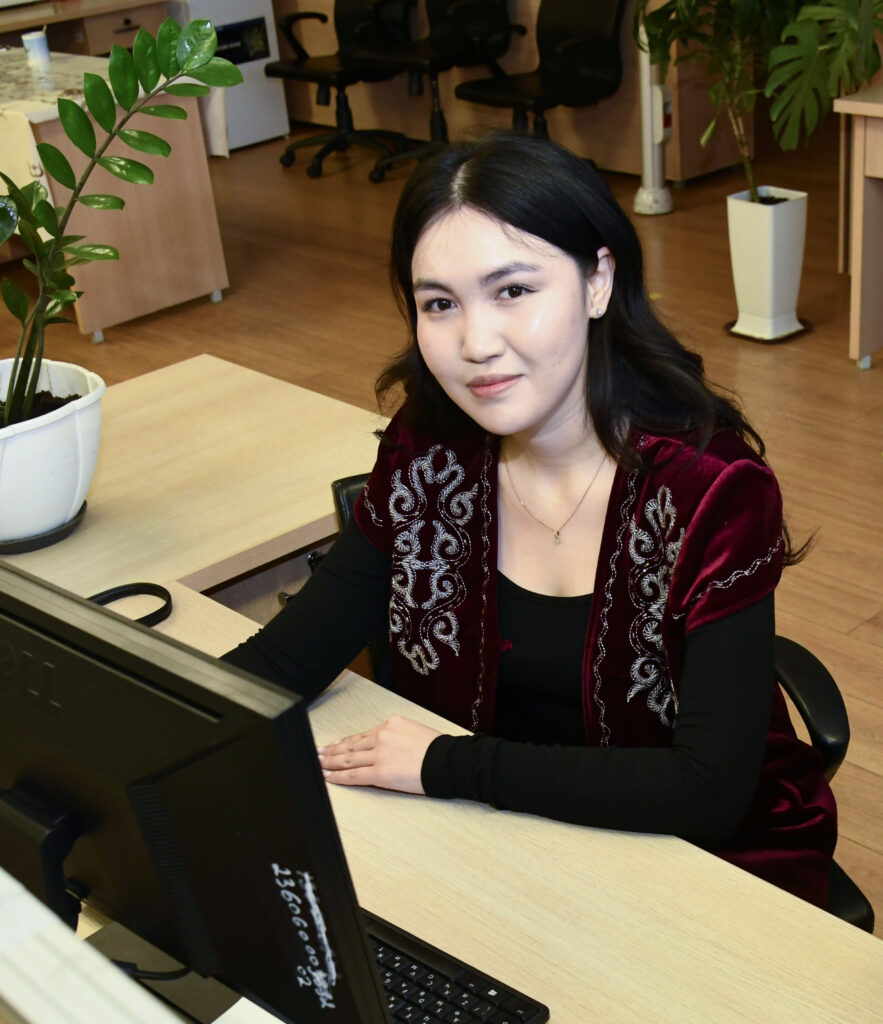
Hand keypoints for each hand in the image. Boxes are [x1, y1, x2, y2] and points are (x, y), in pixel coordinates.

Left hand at [317, 715, 442, 794]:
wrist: (448, 761)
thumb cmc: (438, 749)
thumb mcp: (415, 731)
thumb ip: (396, 736)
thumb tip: (385, 746)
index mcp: (391, 724)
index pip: (362, 735)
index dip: (345, 741)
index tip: (334, 744)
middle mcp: (382, 736)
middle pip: (350, 745)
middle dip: (331, 750)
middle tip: (316, 752)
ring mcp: (380, 754)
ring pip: (348, 758)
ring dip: (329, 762)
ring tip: (318, 764)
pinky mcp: (380, 772)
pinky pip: (354, 774)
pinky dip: (339, 776)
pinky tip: (329, 776)